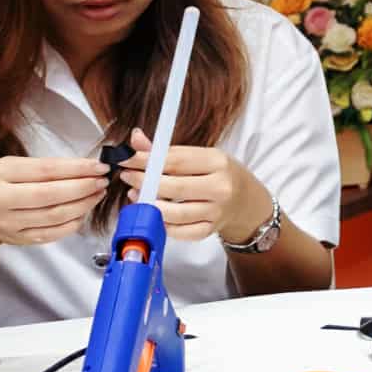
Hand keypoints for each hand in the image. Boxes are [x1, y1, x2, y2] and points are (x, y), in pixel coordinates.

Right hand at [0, 155, 109, 245]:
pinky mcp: (19, 240)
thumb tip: (88, 168)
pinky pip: (54, 233)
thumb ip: (48, 167)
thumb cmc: (3, 184)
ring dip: (84, 204)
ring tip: (97, 194)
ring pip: (56, 216)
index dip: (78, 168)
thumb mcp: (17, 166)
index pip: (47, 170)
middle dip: (84, 187)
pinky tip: (83, 211)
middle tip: (102, 181)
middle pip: (52, 194)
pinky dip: (74, 222)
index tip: (99, 166)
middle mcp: (1, 199)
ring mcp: (9, 223)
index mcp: (2, 174)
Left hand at [119, 128, 267, 242]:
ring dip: (149, 204)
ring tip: (137, 194)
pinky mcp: (209, 230)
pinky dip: (161, 223)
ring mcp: (216, 212)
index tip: (126, 158)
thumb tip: (135, 139)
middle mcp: (220, 187)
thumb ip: (165, 151)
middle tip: (128, 176)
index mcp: (218, 162)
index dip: (146, 160)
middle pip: (173, 187)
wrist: (245, 199)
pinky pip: (179, 232)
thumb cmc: (218, 174)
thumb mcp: (199, 156)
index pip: (175, 160)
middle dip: (143, 181)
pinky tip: (154, 212)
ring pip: (174, 213)